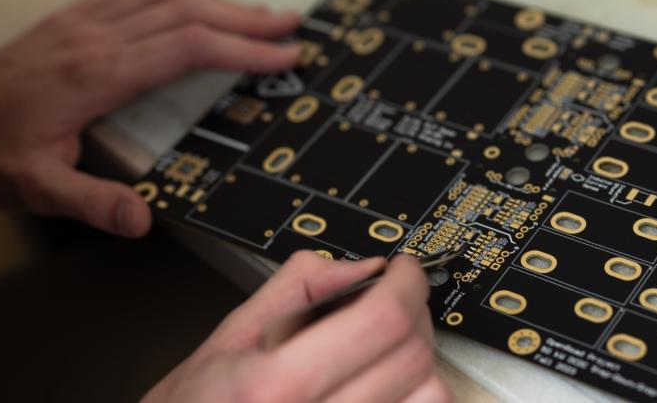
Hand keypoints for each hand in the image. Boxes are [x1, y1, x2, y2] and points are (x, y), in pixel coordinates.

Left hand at [0, 0, 300, 236]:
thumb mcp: (34, 188)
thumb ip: (90, 201)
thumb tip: (141, 219)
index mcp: (94, 74)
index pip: (185, 48)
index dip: (242, 49)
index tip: (283, 55)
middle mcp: (94, 37)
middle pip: (186, 13)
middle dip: (246, 19)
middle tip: (291, 25)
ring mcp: (84, 22)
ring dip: (218, 2)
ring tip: (259, 13)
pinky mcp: (74, 19)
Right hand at [143, 251, 449, 402]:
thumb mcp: (226, 341)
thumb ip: (296, 290)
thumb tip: (359, 267)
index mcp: (277, 386)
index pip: (383, 321)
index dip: (406, 283)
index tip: (403, 269)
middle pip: (413, 356)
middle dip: (414, 312)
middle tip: (394, 297)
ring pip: (429, 398)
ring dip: (419, 362)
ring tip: (386, 349)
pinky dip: (411, 397)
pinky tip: (382, 386)